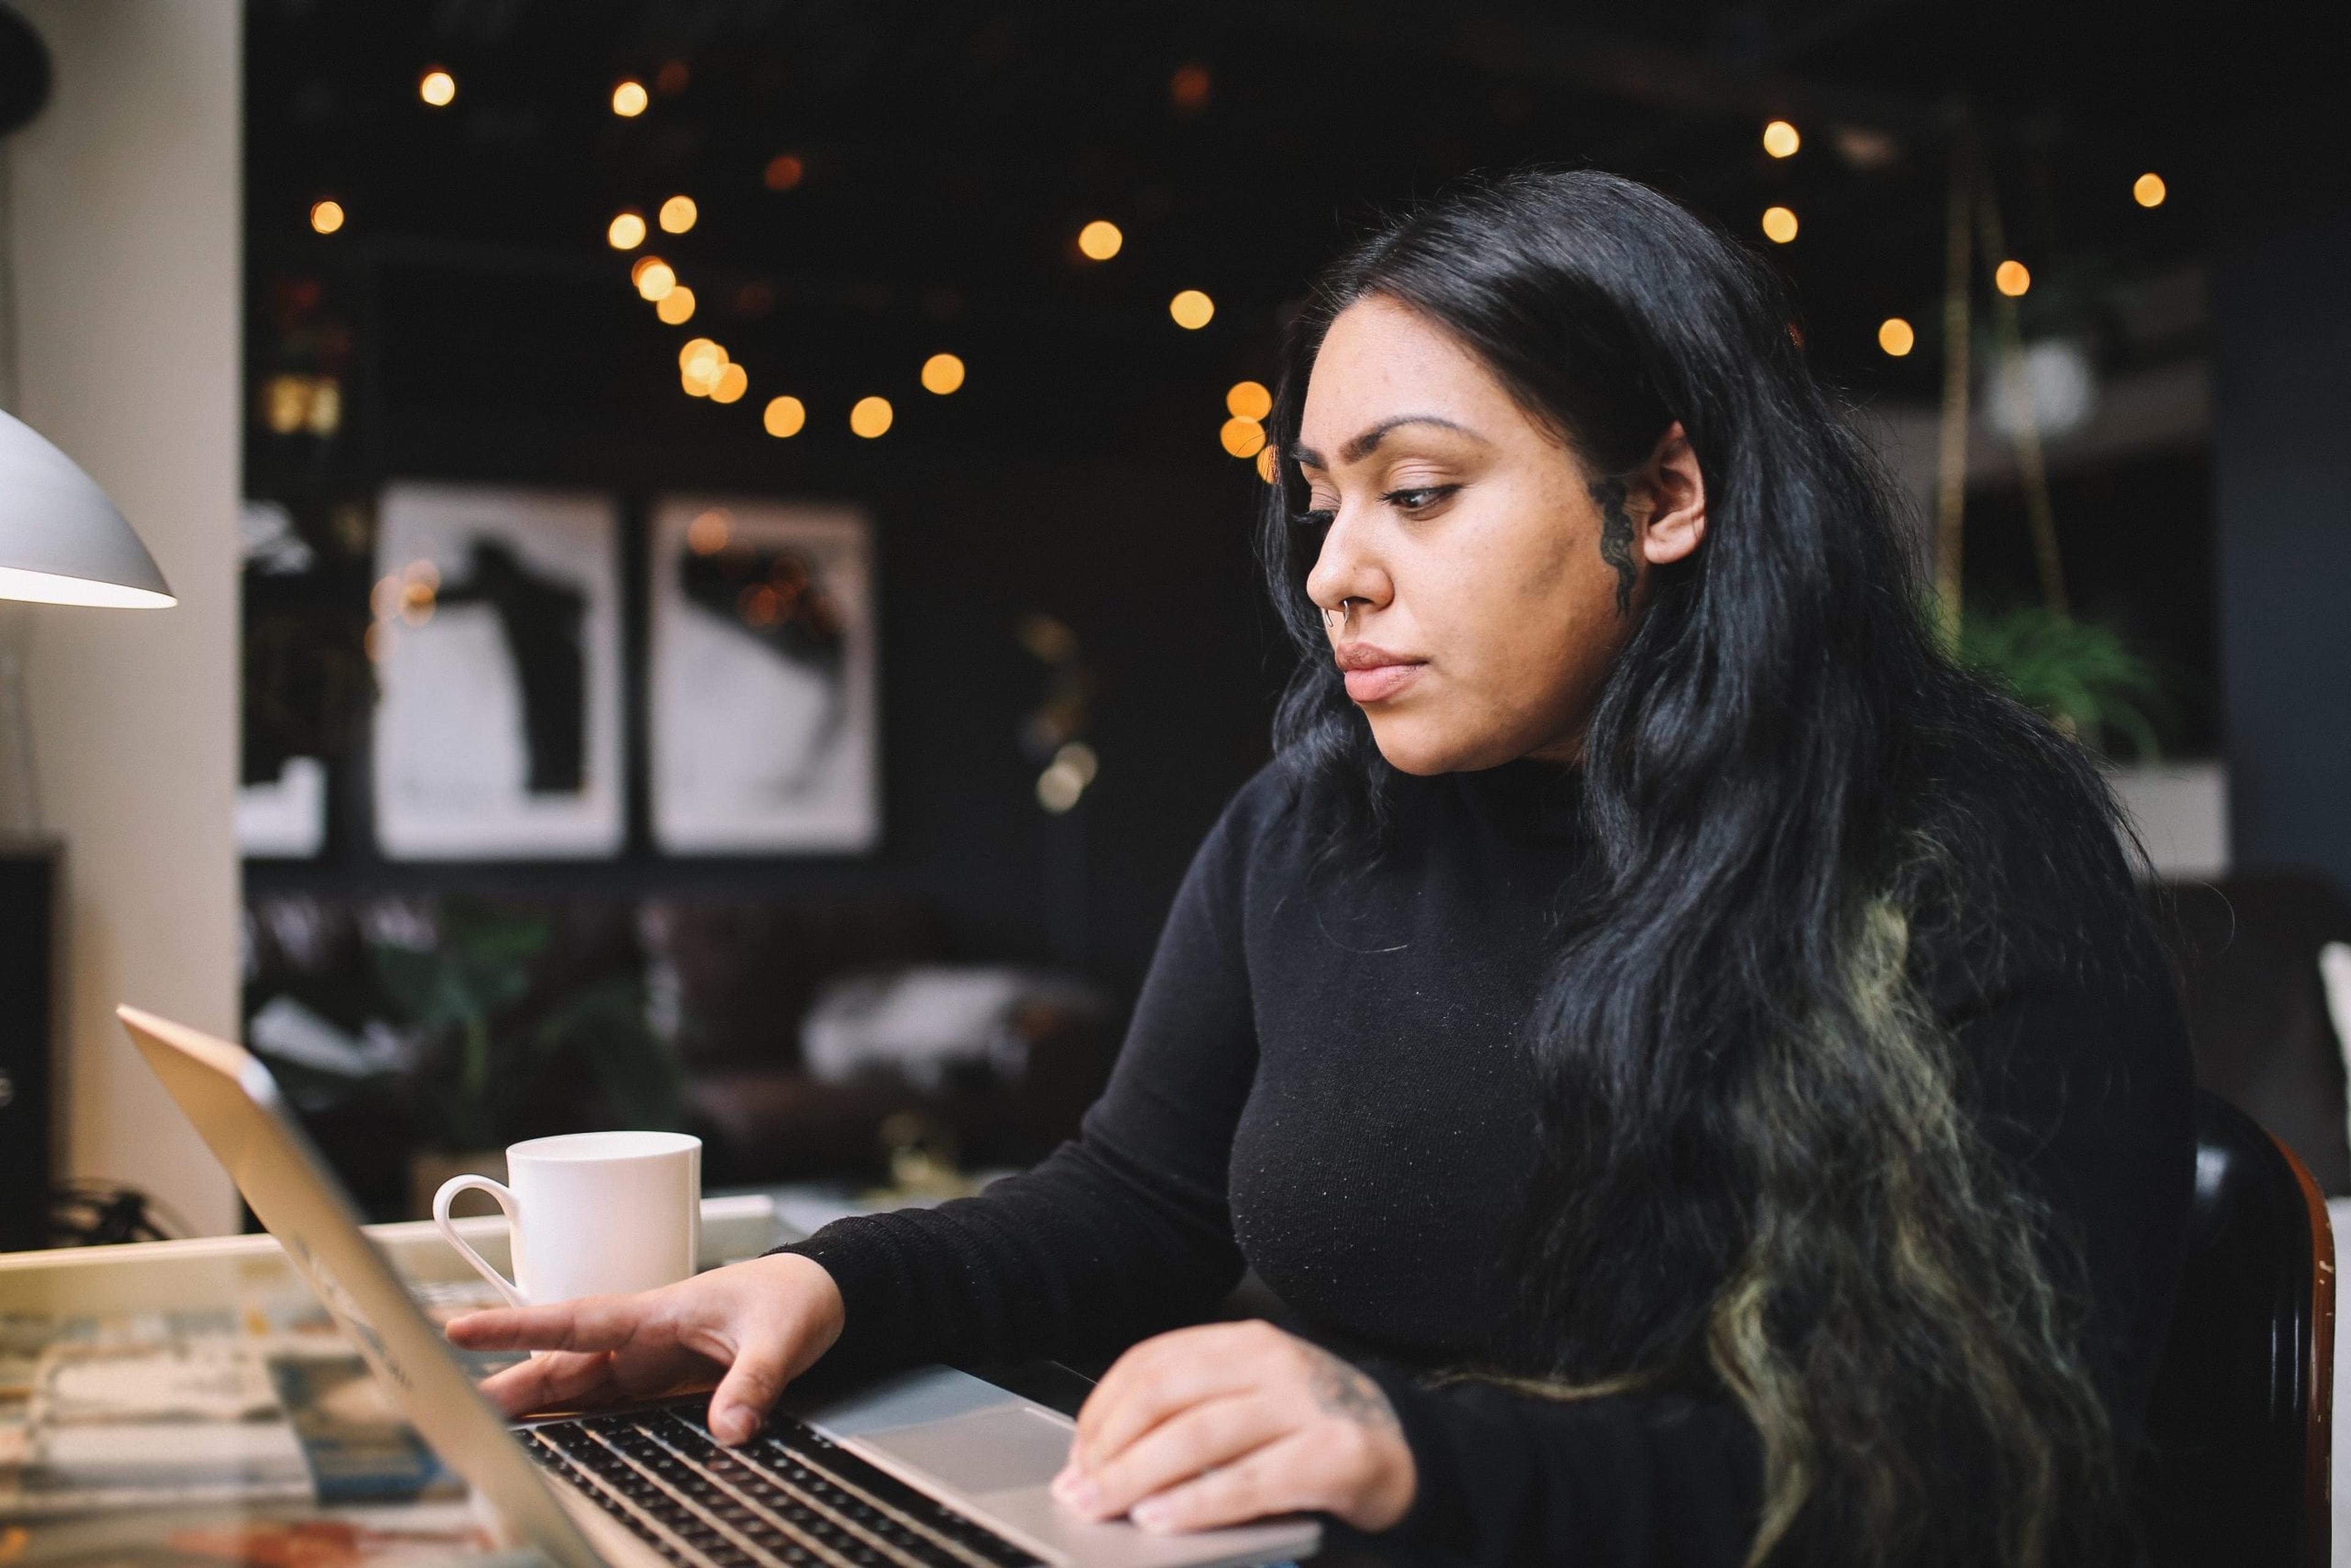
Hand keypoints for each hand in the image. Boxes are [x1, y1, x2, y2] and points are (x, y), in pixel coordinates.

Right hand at [445, 1252, 844, 1444]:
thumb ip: (755, 1383)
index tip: (460, 1328)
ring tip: (480, 1431)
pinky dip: (570, 1419)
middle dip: (507, 1385)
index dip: (519, 1327)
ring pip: (575, 1385)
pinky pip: (604, 1402)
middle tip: (454, 1411)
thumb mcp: (781, 1338)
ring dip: (531, 1406)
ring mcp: (646, 1359)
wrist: (822, 1289)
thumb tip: (731, 1429)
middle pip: (562, 1363)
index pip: (576, 1319)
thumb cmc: (795, 1297)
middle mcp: (641, 1336)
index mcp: (658, 1312)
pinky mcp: (658, 1381)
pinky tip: (542, 1440)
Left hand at [1050, 1320, 1415, 1534]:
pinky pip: (1250, 1481)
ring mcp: (1306, 1406)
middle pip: (1166, 1397)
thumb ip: (1195, 1411)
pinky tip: (1161, 1521)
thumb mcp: (1254, 1399)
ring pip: (1199, 1436)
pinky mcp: (1334, 1455)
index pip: (1153, 1362)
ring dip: (1138, 1476)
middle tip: (1078, 1488)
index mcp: (1246, 1343)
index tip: (1078, 1451)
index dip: (1103, 1408)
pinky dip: (1196, 1503)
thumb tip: (1106, 1456)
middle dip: (1110, 1447)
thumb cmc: (1316, 1428)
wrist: (1410, 1448)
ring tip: (1103, 1505)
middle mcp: (1273, 1363)